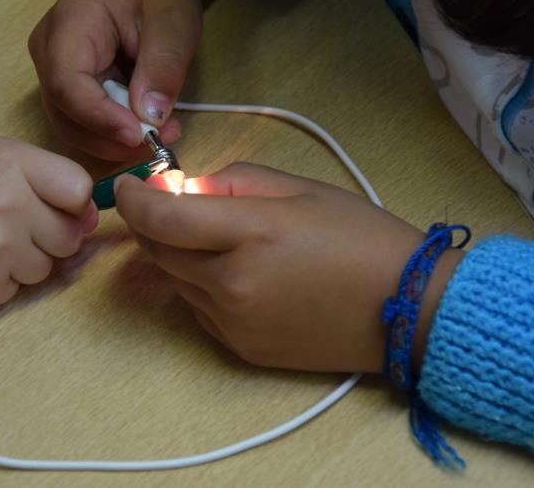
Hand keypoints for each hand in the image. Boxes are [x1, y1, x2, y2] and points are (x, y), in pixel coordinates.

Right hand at [0, 136, 96, 311]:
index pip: (79, 190)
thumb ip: (41, 175)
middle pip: (70, 235)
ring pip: (46, 267)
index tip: (56, 204)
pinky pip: (17, 290)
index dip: (72, 201)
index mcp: (8, 164)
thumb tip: (89, 217)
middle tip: (11, 224)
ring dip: (24, 259)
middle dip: (50, 234)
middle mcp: (7, 207)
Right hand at [29, 0, 197, 159]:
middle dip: (112, 136)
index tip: (138, 136)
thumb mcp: (173, 20)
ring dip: (116, 140)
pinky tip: (148, 126)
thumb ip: (162, 65)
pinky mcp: (69, 87)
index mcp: (68, 24)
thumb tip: (150, 115)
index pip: (67, 83)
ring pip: (73, 125)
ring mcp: (54, 72)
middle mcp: (48, 52)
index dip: (99, 117)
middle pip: (65, 112)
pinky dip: (116, 133)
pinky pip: (85, 122)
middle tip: (161, 140)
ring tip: (163, 132)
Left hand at [115, 163, 463, 372]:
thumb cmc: (359, 237)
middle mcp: (232, 285)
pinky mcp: (240, 349)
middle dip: (152, 222)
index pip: (160, 217)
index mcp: (251, 235)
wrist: (406, 310)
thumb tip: (183, 189)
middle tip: (172, 202)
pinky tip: (238, 273)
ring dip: (178, 254)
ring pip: (174, 281)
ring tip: (218, 238)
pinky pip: (198, 309)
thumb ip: (232, 183)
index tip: (127, 184)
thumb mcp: (299, 188)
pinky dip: (201, 285)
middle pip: (157, 250)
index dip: (132, 197)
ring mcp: (233, 324)